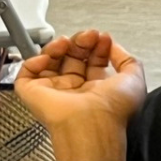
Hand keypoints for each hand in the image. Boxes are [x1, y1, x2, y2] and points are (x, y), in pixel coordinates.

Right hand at [16, 30, 147, 138]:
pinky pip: (27, 73)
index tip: (102, 37)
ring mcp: (54, 92)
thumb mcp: (134, 79)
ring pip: (50, 61)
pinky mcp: (34, 94)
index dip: (97, 46)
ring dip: (58, 46)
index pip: (93, 61)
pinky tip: (47, 57)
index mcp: (97, 90)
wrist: (92, 123)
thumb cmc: (113, 109)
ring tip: (66, 42)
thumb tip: (114, 46)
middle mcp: (76, 91)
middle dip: (80, 42)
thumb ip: (127, 60)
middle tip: (87, 36)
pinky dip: (34, 61)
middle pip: (72, 57)